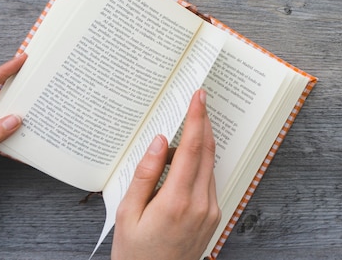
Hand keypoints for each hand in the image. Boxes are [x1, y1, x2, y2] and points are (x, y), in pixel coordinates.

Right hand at [112, 89, 220, 259]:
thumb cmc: (135, 252)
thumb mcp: (128, 213)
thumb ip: (146, 173)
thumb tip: (160, 141)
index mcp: (177, 201)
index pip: (192, 149)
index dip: (197, 119)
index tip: (199, 97)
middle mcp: (200, 204)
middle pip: (207, 152)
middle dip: (203, 123)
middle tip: (198, 101)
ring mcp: (210, 211)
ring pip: (209, 166)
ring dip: (197, 148)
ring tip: (171, 150)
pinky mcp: (214, 216)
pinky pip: (208, 181)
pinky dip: (198, 167)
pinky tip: (180, 169)